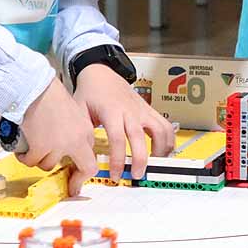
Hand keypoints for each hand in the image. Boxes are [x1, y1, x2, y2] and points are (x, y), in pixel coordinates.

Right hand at [18, 77, 96, 196]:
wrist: (35, 88)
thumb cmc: (51, 97)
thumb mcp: (73, 115)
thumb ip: (75, 135)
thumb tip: (71, 154)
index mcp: (85, 132)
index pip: (91, 161)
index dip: (84, 175)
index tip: (76, 184)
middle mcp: (75, 141)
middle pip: (83, 168)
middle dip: (73, 180)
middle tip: (66, 185)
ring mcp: (58, 145)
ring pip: (49, 164)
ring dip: (40, 158)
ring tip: (35, 145)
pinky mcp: (40, 146)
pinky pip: (31, 161)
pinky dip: (25, 157)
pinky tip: (23, 149)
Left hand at [73, 63, 175, 181]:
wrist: (101, 72)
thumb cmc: (90, 92)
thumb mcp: (79, 111)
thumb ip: (83, 133)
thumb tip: (87, 157)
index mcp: (111, 111)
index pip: (117, 139)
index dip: (118, 160)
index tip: (116, 175)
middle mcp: (130, 111)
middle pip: (140, 138)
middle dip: (141, 160)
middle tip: (137, 175)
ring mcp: (142, 109)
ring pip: (160, 130)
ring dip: (160, 150)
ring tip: (155, 164)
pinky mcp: (149, 109)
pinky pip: (165, 124)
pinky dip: (168, 139)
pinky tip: (163, 152)